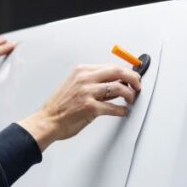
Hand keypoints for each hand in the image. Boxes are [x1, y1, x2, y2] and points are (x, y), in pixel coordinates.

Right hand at [17, 65, 141, 151]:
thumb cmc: (60, 107)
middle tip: (138, 86)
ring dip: (130, 94)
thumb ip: (94, 84)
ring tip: (131, 100)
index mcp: (82, 71)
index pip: (110, 66)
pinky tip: (124, 112)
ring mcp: (88, 92)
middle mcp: (85, 78)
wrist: (47, 121)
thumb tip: (116, 85)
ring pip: (119, 88)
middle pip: (118, 72)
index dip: (126, 71)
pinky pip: (114, 108)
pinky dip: (122, 110)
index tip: (133, 77)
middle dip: (133, 78)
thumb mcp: (75, 87)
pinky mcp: (90, 108)